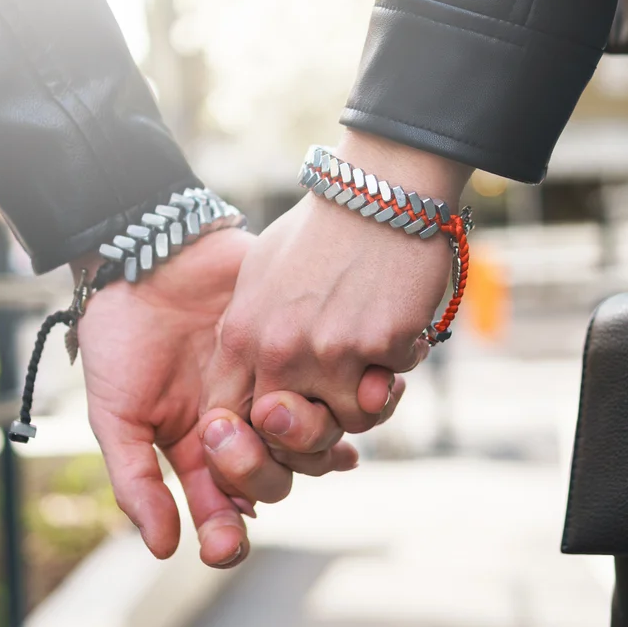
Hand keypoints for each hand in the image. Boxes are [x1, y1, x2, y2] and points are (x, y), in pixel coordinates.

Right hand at [76, 228, 358, 567]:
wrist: (149, 258)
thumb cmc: (120, 337)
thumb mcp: (115, 416)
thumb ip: (136, 481)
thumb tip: (166, 548)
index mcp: (198, 448)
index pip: (221, 507)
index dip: (225, 535)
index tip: (222, 545)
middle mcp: (244, 426)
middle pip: (275, 479)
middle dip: (262, 474)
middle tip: (230, 436)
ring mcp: (275, 388)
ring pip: (312, 444)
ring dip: (314, 451)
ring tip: (308, 441)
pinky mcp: (302, 350)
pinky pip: (338, 391)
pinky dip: (353, 409)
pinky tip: (352, 417)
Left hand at [202, 131, 471, 491]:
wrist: (379, 191)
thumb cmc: (320, 230)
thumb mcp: (261, 276)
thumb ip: (250, 333)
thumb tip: (248, 381)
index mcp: (242, 334)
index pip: (226, 415)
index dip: (252, 433)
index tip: (281, 421)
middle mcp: (279, 351)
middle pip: (288, 435)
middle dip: (317, 425)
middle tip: (340, 393)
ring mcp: (330, 352)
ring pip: (350, 421)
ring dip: (368, 395)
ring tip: (374, 353)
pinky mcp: (380, 346)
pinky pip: (391, 386)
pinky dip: (400, 363)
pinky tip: (400, 325)